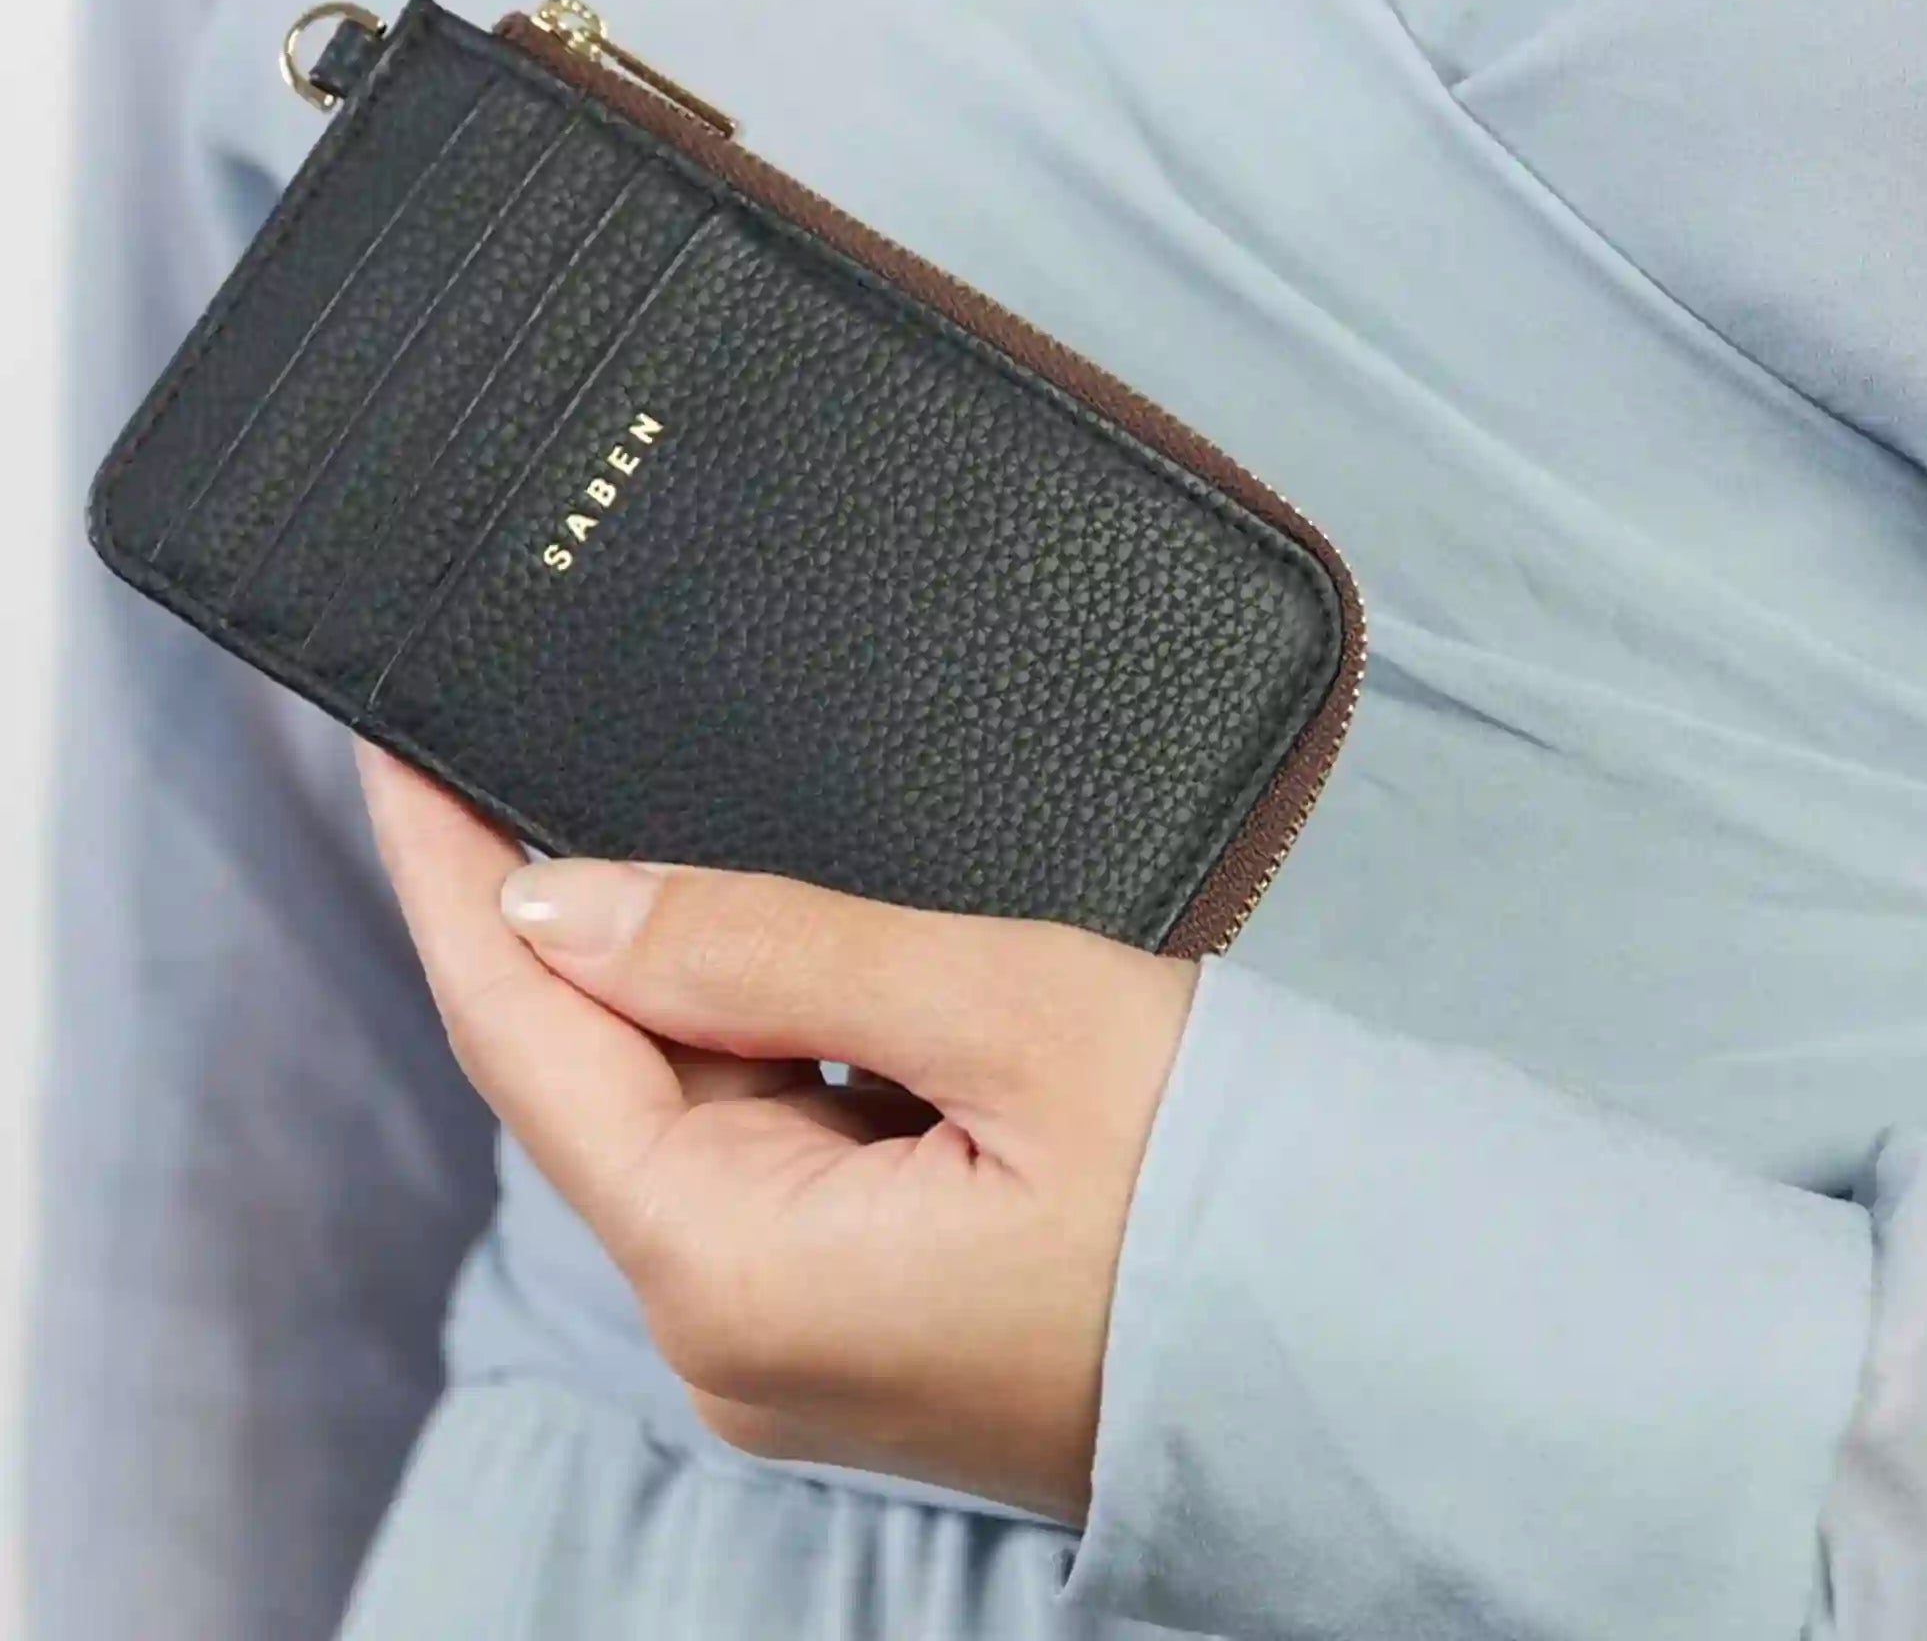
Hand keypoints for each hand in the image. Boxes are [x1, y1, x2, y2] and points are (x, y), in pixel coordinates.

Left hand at [356, 742, 1196, 1522]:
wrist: (1368, 1323)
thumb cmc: (1221, 1174)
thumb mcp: (996, 1007)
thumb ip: (767, 945)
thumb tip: (562, 897)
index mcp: (738, 1268)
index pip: (527, 1039)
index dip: (449, 881)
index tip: (396, 754)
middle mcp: (731, 1330)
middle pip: (588, 1077)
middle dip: (549, 913)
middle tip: (504, 754)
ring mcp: (788, 1334)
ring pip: (671, 1107)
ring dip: (662, 974)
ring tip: (639, 827)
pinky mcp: (849, 1312)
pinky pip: (748, 1147)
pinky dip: (741, 1038)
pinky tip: (764, 954)